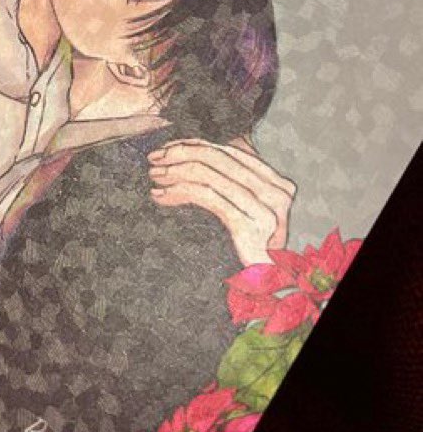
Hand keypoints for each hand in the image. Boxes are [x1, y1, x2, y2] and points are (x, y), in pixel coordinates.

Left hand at [147, 138, 295, 265]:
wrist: (267, 287)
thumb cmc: (249, 247)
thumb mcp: (244, 208)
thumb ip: (231, 182)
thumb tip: (195, 152)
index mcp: (276, 182)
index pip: (229, 149)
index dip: (195, 144)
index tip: (167, 148)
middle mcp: (276, 192)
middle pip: (218, 158)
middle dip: (181, 154)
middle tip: (155, 158)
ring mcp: (266, 209)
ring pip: (208, 174)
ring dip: (175, 172)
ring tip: (155, 176)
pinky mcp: (250, 226)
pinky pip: (207, 196)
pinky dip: (179, 191)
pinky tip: (162, 195)